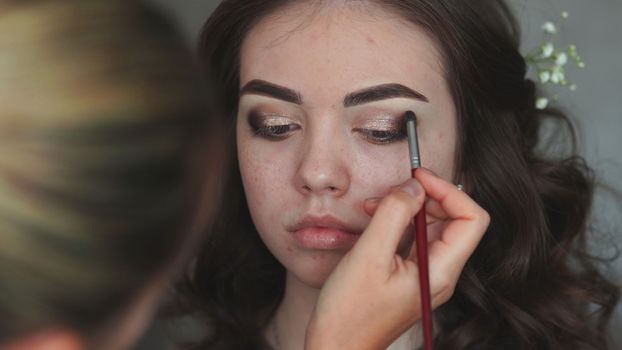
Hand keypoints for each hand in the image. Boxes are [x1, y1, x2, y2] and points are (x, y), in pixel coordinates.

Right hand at [305, 169, 489, 349]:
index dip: (449, 192)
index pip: (471, 220)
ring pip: (430, 227)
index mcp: (441, 272)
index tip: (419, 179)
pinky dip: (397, 222)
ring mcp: (424, 274)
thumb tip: (413, 186)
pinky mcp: (408, 274)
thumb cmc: (350, 314)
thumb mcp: (369, 256)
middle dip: (426, 197)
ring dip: (407, 207)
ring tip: (374, 204)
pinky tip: (373, 218)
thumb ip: (393, 215)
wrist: (337, 347)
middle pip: (453, 219)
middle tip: (395, 188)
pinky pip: (412, 239)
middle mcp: (439, 273)